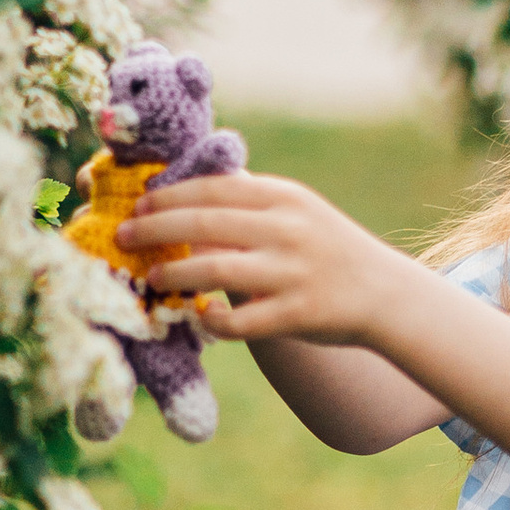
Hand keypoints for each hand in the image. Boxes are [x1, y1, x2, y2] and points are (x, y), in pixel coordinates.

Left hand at [116, 173, 418, 348]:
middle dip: (156, 229)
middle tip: (124, 237)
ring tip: (152, 277)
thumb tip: (185, 194)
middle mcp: (288, 230)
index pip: (214, 188)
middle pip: (205, 223)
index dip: (169, 195)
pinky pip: (241, 321)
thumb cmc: (328, 250)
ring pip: (216, 270)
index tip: (139, 204)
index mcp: (284, 198)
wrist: (385, 294)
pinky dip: (214, 320)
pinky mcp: (298, 314)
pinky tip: (200, 317)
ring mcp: (293, 273)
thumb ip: (249, 202)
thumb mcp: (297, 212)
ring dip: (175, 273)